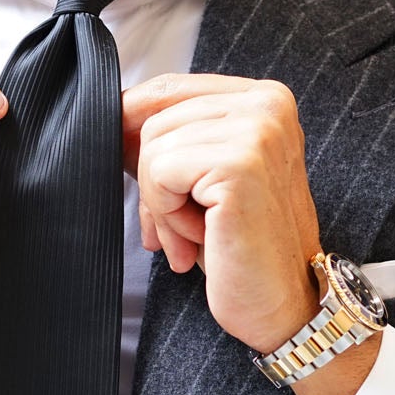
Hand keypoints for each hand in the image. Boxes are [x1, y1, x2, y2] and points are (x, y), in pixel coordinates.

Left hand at [122, 74, 323, 353]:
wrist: (281, 307)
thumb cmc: (240, 248)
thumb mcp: (200, 180)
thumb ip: (170, 140)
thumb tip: (113, 112)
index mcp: (264, 99)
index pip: (169, 87)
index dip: (134, 125)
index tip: (129, 165)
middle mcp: (267, 105)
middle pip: (155, 118)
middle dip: (154, 180)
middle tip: (183, 226)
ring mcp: (258, 131)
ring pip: (153, 146)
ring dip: (162, 203)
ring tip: (198, 233)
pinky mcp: (241, 164)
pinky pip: (159, 173)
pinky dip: (168, 215)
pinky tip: (200, 238)